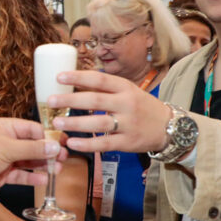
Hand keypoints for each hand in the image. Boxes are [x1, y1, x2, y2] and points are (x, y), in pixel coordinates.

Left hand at [0, 118, 63, 198]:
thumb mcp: (6, 149)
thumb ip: (31, 148)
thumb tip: (54, 146)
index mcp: (4, 127)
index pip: (32, 129)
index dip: (47, 136)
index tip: (62, 143)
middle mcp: (5, 141)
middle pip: (32, 145)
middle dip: (48, 152)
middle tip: (64, 158)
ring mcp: (4, 158)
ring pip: (28, 160)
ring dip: (43, 165)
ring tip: (58, 170)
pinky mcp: (2, 173)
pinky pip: (21, 174)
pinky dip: (32, 176)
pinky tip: (44, 179)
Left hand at [48, 70, 172, 153]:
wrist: (169, 127)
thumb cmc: (141, 106)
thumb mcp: (127, 91)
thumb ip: (104, 88)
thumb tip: (73, 82)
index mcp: (125, 87)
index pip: (99, 79)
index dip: (78, 77)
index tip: (58, 76)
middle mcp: (127, 104)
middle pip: (96, 100)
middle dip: (71, 100)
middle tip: (50, 101)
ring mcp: (128, 124)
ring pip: (98, 123)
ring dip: (75, 123)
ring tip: (56, 123)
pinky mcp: (128, 142)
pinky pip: (105, 143)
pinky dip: (87, 144)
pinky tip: (72, 143)